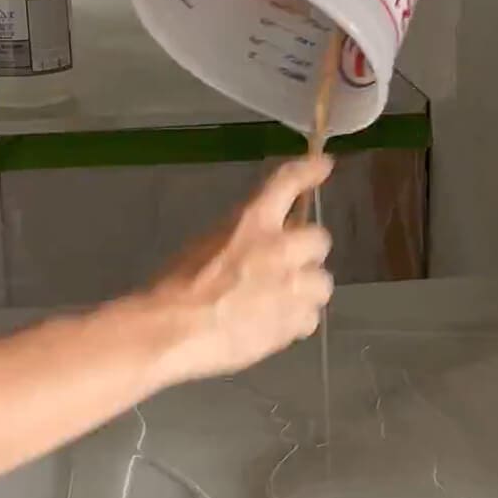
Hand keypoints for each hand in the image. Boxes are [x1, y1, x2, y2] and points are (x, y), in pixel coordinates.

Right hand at [141, 155, 333, 383]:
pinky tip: (272, 327)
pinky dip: (295, 322)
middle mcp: (281, 248)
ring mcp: (294, 286)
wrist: (175, 331)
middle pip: (320, 239)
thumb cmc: (177, 288)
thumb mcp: (205, 246)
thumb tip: (257, 246)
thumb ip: (241, 239)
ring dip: (305, 291)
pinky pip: (310, 317)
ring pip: (322, 283)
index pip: (287, 183)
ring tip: (277, 304)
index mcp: (253, 222)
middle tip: (284, 268)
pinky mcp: (297, 320)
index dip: (308, 171)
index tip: (323, 165)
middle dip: (305, 253)